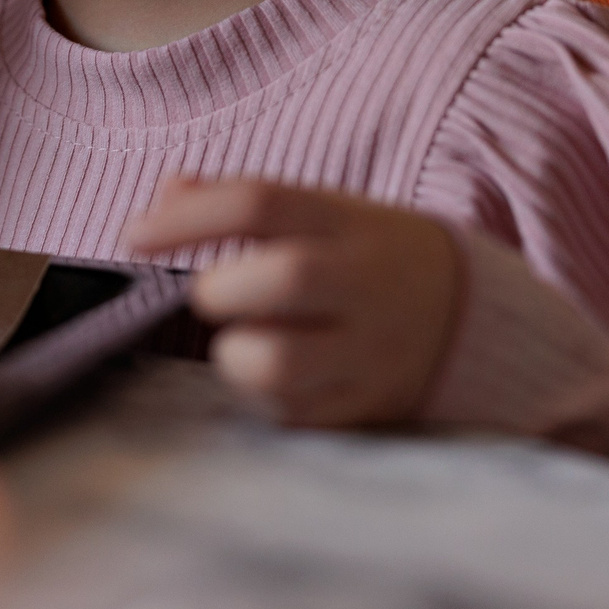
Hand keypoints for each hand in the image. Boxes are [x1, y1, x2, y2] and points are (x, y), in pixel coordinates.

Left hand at [124, 178, 461, 426]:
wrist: (476, 320)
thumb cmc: (364, 258)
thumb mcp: (320, 213)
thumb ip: (240, 201)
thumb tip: (165, 194)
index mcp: (346, 222)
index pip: (259, 202)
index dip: (186, 217)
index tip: (132, 235)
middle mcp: (364, 283)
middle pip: (283, 277)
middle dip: (219, 290)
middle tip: (210, 295)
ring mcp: (371, 350)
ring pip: (280, 362)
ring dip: (236, 355)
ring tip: (243, 341)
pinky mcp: (368, 407)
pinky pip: (294, 413)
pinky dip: (266, 398)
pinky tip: (278, 374)